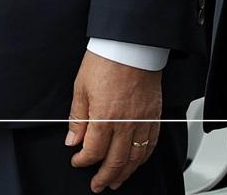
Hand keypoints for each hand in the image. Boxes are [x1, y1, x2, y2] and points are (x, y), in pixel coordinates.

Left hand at [66, 50, 161, 191]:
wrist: (131, 46)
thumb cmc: (106, 61)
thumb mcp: (81, 87)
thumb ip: (77, 117)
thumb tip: (72, 139)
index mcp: (104, 116)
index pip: (93, 150)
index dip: (83, 160)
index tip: (77, 161)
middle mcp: (125, 123)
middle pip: (116, 161)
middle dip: (105, 177)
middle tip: (98, 185)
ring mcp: (143, 121)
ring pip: (136, 158)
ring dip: (125, 173)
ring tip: (116, 181)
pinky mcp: (154, 117)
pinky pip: (151, 145)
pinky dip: (142, 158)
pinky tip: (136, 163)